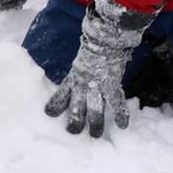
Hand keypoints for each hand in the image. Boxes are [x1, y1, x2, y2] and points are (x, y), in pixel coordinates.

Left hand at [44, 0, 153, 137]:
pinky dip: (120, 113)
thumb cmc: (95, 46)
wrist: (105, 36)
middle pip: (76, 105)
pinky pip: (115, 101)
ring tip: (96, 136)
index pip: (62, 92)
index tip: (49, 113)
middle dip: (75, 120)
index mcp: (74, 75)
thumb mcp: (82, 59)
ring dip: (95, 123)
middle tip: (73, 133)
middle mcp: (83, 82)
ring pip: (94, 107)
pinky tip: (123, 126)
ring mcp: (97, 83)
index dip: (56, 104)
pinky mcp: (111, 83)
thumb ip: (81, 71)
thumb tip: (81, 76)